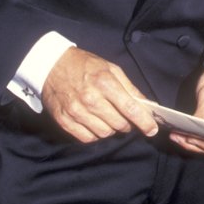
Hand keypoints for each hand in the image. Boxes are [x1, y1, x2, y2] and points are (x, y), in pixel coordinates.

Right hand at [41, 47, 157, 143]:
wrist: (51, 66)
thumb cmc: (85, 66)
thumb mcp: (110, 69)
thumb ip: (130, 88)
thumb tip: (146, 105)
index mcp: (104, 82)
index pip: (130, 109)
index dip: (144, 122)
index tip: (152, 129)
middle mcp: (90, 99)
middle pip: (119, 124)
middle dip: (127, 124)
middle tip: (125, 117)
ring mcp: (76, 112)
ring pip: (105, 133)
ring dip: (111, 129)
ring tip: (108, 117)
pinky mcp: (65, 121)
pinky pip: (88, 138)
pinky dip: (95, 134)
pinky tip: (95, 122)